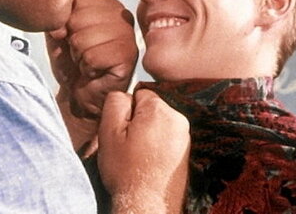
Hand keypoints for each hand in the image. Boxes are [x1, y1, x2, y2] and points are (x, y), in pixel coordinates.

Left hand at [46, 0, 137, 148]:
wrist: (81, 96)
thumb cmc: (72, 65)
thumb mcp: (58, 34)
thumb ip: (56, 19)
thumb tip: (60, 28)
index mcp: (107, 5)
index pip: (75, 1)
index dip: (65, 24)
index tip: (72, 39)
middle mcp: (122, 15)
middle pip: (77, 19)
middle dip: (72, 42)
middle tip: (82, 55)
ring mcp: (128, 35)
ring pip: (83, 39)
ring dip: (80, 57)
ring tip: (89, 63)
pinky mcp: (129, 57)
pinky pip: (92, 57)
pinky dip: (88, 69)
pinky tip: (96, 72)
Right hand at [98, 90, 189, 213]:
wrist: (147, 205)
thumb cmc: (127, 173)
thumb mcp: (109, 132)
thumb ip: (115, 103)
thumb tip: (124, 94)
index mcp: (160, 111)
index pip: (139, 93)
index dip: (127, 111)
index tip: (123, 131)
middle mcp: (178, 119)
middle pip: (151, 108)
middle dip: (138, 122)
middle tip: (128, 145)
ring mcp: (185, 136)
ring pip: (158, 123)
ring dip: (147, 135)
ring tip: (138, 156)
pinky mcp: (186, 151)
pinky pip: (166, 138)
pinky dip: (156, 147)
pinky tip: (149, 162)